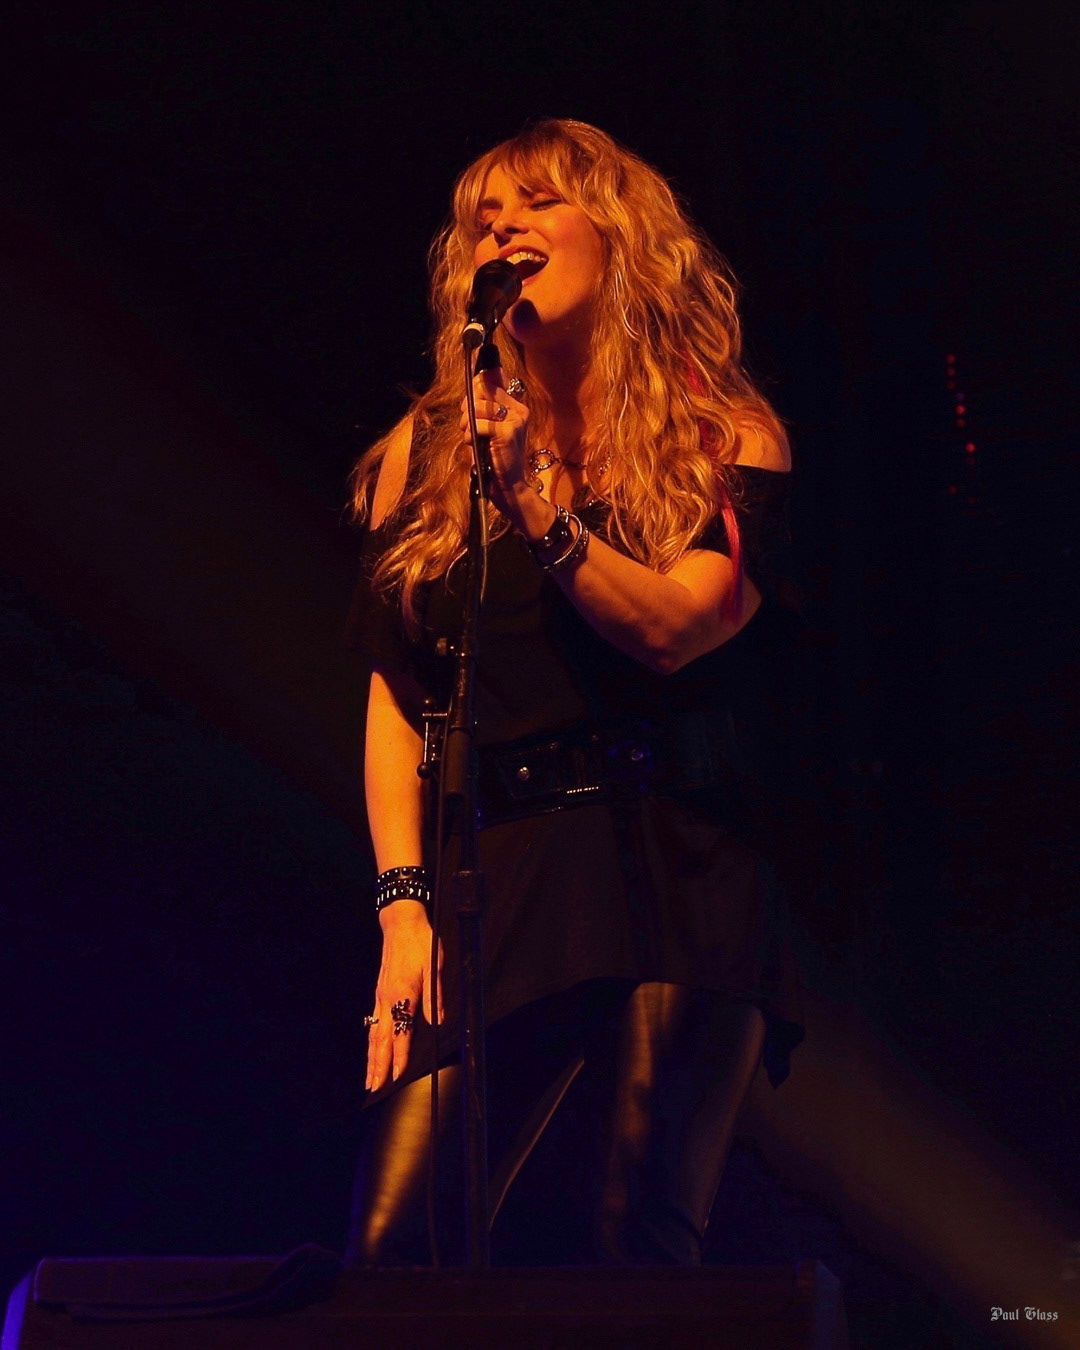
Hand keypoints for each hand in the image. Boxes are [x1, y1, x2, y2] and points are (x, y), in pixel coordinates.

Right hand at [365, 902, 443, 1092]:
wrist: (400, 922)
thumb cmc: (420, 942)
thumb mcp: (435, 965)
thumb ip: (435, 995)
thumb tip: (438, 1021)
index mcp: (403, 995)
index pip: (400, 1033)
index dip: (398, 1057)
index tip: (395, 1077)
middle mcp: (387, 999)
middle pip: (380, 1040)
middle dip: (377, 1066)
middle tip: (373, 1089)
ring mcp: (380, 996)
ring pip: (373, 1034)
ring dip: (371, 1058)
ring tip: (368, 1078)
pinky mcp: (379, 991)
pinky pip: (373, 1022)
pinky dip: (371, 1041)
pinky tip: (371, 1049)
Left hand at [458, 366, 529, 518]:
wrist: (509, 487)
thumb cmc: (495, 460)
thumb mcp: (489, 431)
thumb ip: (482, 410)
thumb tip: (472, 387)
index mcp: (517, 408)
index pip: (490, 384)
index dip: (473, 394)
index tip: (468, 410)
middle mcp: (519, 411)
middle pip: (482, 391)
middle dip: (467, 408)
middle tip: (467, 426)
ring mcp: (515, 421)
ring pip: (479, 406)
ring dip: (467, 422)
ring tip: (469, 436)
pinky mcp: (507, 433)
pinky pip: (478, 423)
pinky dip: (470, 434)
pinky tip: (473, 444)